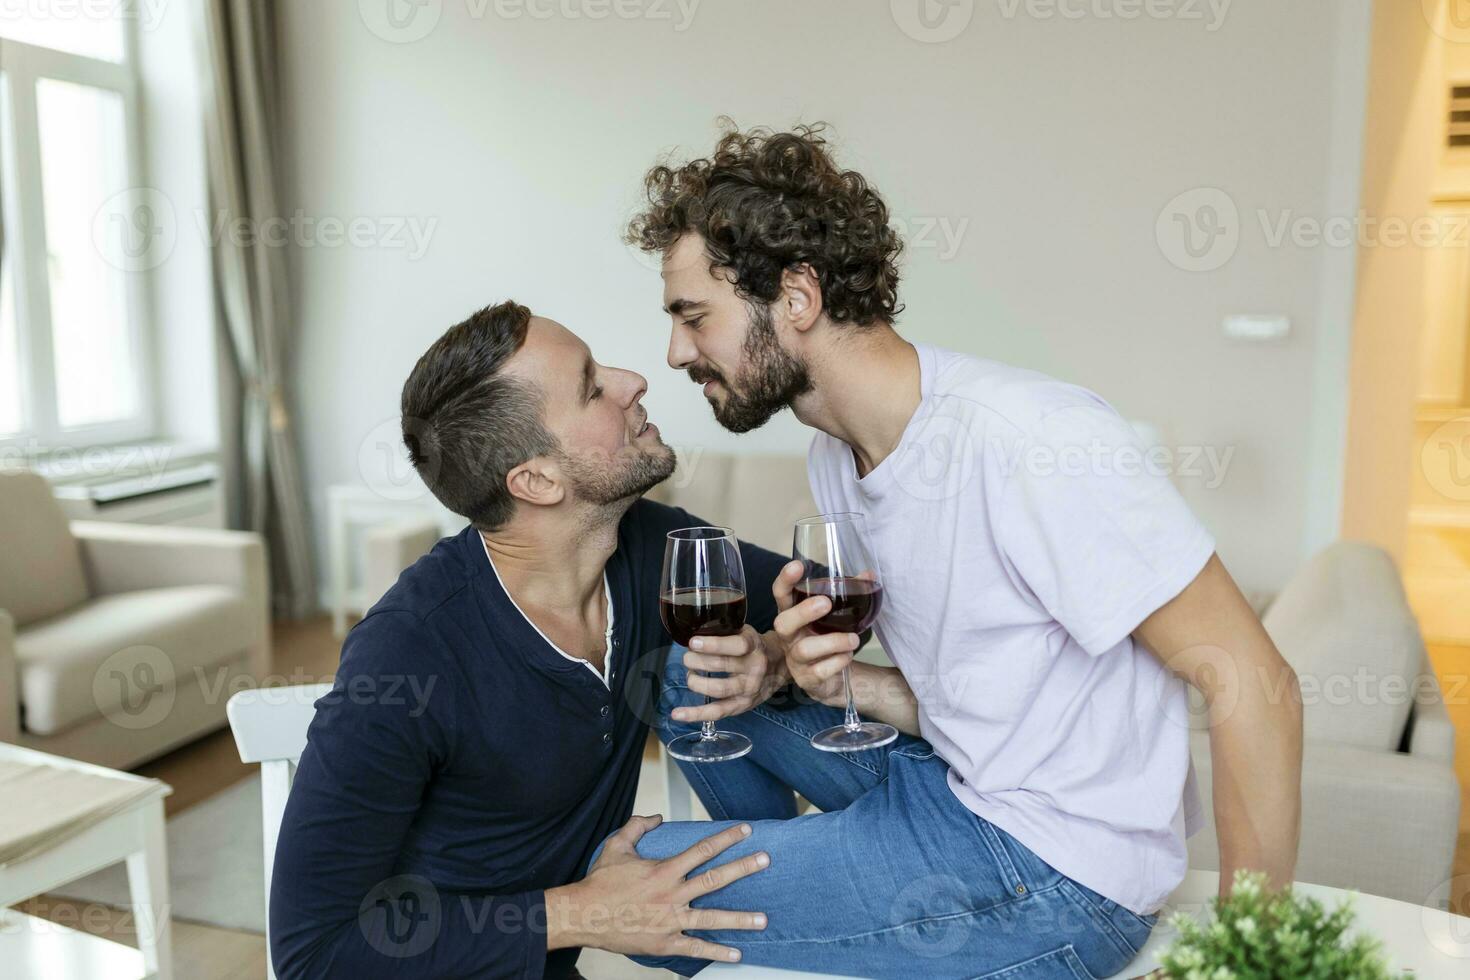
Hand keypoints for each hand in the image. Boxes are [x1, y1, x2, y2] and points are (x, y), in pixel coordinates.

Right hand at [548, 816, 770, 962]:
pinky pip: (696, 948)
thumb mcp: (617, 846)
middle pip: (715, 879)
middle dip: (743, 868)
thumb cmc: (600, 883)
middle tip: (765, 861)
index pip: (702, 849)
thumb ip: (637, 826)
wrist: (583, 915)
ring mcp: (671, 920)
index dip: (726, 838)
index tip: (746, 831)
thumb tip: (655, 817)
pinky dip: (717, 952)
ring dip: (740, 919)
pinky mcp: (665, 942)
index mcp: (664, 869)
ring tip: (763, 920)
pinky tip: (736, 954)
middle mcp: (672, 894)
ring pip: (712, 918)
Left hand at [671, 625, 785, 723]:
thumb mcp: (747, 632)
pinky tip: (678, 714)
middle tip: (687, 657)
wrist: (781, 667)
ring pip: (718, 689)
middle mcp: (754, 669)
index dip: (713, 644)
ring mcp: (749, 689)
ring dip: (696, 682)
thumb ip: (726, 631)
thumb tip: (692, 631)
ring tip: (690, 674)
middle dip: (696, 661)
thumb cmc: (755, 647)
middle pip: (721, 666)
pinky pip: (717, 712)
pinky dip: (696, 714)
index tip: (693, 642)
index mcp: (754, 646)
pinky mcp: (742, 705)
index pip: (737, 645)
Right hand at [771, 560, 860, 707]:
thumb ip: (850, 594)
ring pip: (805, 649)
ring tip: (853, 639)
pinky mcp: (806, 679)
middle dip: (803, 612)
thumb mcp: (836, 616)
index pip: (781, 595)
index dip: (785, 581)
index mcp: (793, 615)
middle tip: (826, 603)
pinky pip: (820, 670)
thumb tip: (869, 575)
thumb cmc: (829, 638)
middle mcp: (789, 637)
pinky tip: (848, 656)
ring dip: (832, 641)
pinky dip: (838, 661)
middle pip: (783, 623)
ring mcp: (795, 660)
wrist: (831, 676)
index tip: (798, 566)